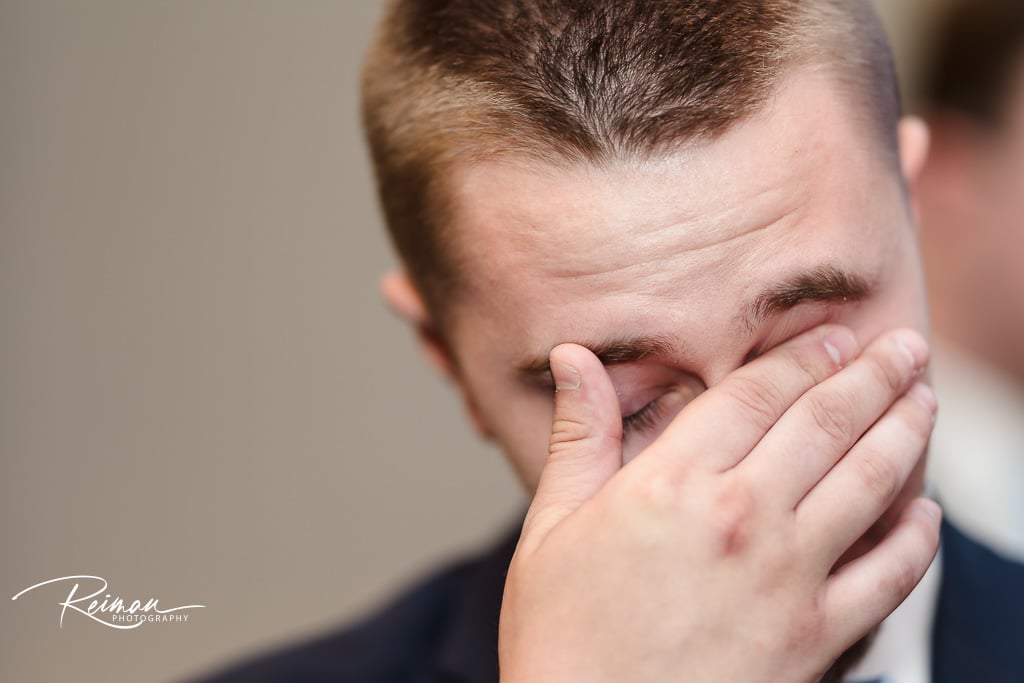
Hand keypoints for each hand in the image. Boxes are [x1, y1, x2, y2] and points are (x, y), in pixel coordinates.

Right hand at [497, 325, 940, 682]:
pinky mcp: (816, 638)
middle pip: (825, 424)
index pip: (756, 394)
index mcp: (672, 483)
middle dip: (873, 376)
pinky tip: (925, 512)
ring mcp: (786, 579)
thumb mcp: (551, 526)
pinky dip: (916, 539)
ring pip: (869, 483)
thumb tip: (574, 358)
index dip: (804, 356)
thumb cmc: (561, 637)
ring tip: (924, 402)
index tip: (836, 335)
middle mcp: (741, 519)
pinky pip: (888, 576)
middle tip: (905, 347)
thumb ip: (578, 435)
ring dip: (905, 433)